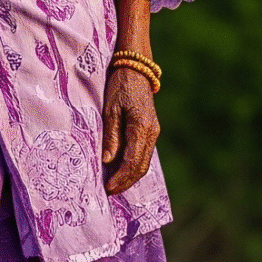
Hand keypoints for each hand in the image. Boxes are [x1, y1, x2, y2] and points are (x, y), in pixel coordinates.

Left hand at [101, 66, 159, 195]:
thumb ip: (111, 136)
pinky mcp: (151, 131)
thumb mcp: (110, 110)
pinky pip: (144, 154)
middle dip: (126, 182)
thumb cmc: (120, 87)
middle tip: (110, 192)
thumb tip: (107, 161)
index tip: (108, 187)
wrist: (136, 69)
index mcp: (141, 128)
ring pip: (144, 162)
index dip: (120, 178)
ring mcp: (154, 132)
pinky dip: (134, 166)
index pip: (132, 162)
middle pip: (141, 167)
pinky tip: (122, 171)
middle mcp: (152, 133)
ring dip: (130, 177)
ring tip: (114, 185)